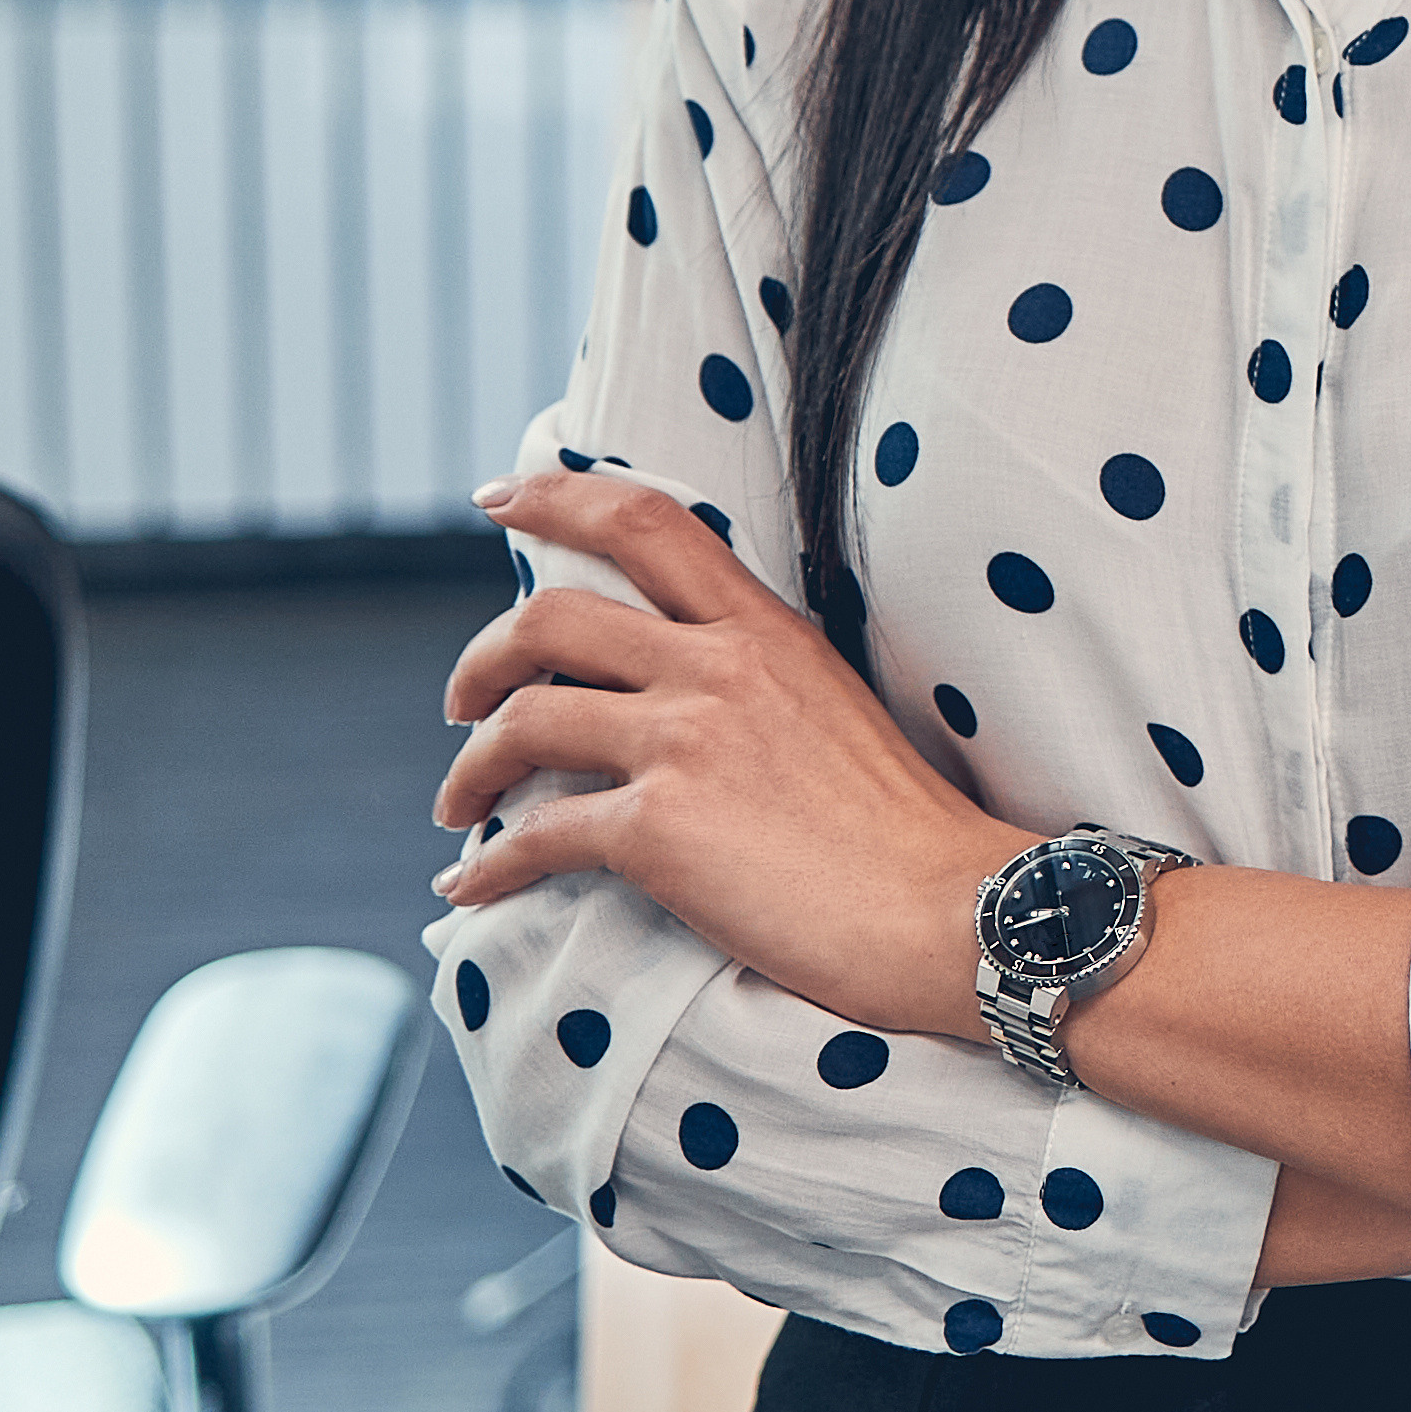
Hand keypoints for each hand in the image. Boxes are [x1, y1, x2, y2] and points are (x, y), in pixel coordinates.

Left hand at [436, 471, 1028, 1042]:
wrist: (950, 913)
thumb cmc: (902, 834)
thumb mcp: (833, 707)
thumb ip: (755, 677)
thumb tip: (675, 687)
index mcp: (765, 631)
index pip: (648, 522)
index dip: (558, 498)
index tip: (500, 498)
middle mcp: (718, 668)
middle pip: (549, 618)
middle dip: (480, 659)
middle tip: (464, 702)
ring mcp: (685, 744)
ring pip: (522, 722)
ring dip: (469, 766)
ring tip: (459, 804)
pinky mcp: (658, 830)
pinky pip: (534, 835)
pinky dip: (487, 866)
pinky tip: (471, 886)